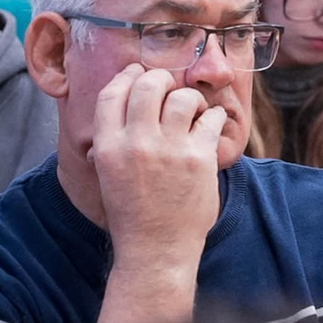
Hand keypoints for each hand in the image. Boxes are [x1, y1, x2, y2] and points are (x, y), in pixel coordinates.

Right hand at [89, 65, 225, 268]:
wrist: (156, 249)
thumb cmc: (133, 212)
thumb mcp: (109, 173)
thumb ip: (115, 138)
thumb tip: (127, 99)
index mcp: (107, 146)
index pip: (112, 93)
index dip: (128, 76)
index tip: (139, 73)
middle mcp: (135, 143)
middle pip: (149, 84)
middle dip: (163, 80)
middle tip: (171, 91)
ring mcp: (168, 149)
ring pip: (183, 96)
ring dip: (192, 100)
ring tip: (194, 113)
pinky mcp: (198, 157)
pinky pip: (211, 117)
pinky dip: (214, 117)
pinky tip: (211, 126)